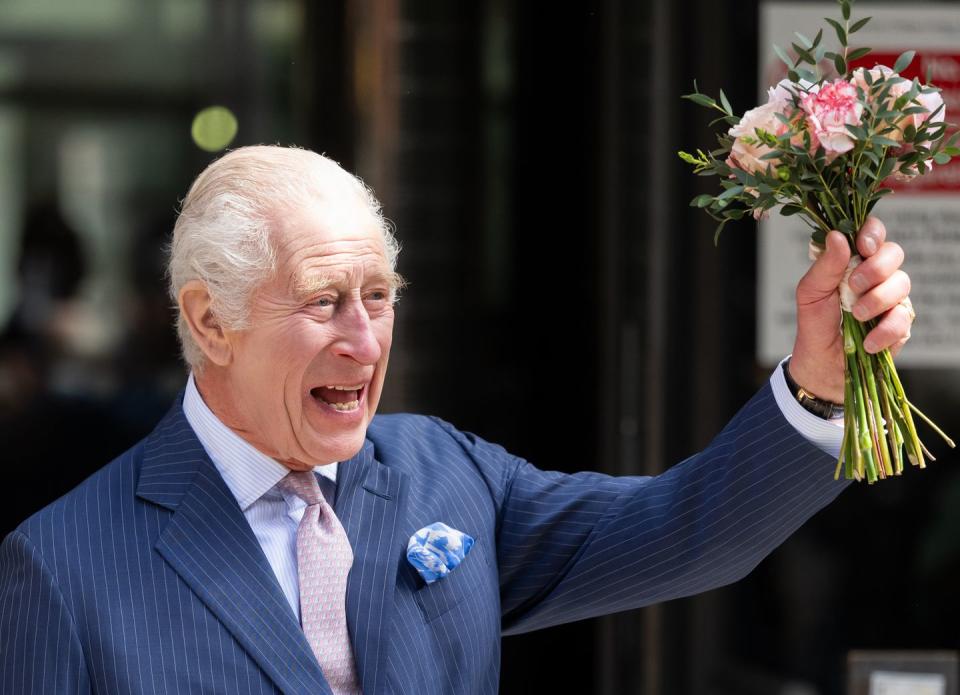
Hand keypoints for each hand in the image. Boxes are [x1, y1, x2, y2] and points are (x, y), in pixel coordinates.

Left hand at [790, 217, 912, 402]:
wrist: (821, 361)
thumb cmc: (815, 322)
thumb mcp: (810, 292)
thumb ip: (825, 266)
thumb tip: (837, 236)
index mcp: (853, 261)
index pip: (872, 233)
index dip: (872, 233)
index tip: (862, 245)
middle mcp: (877, 275)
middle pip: (894, 253)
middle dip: (876, 268)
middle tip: (854, 286)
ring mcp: (891, 298)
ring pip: (902, 283)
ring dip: (877, 300)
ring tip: (856, 315)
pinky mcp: (900, 322)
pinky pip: (904, 317)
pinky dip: (884, 330)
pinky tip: (867, 340)